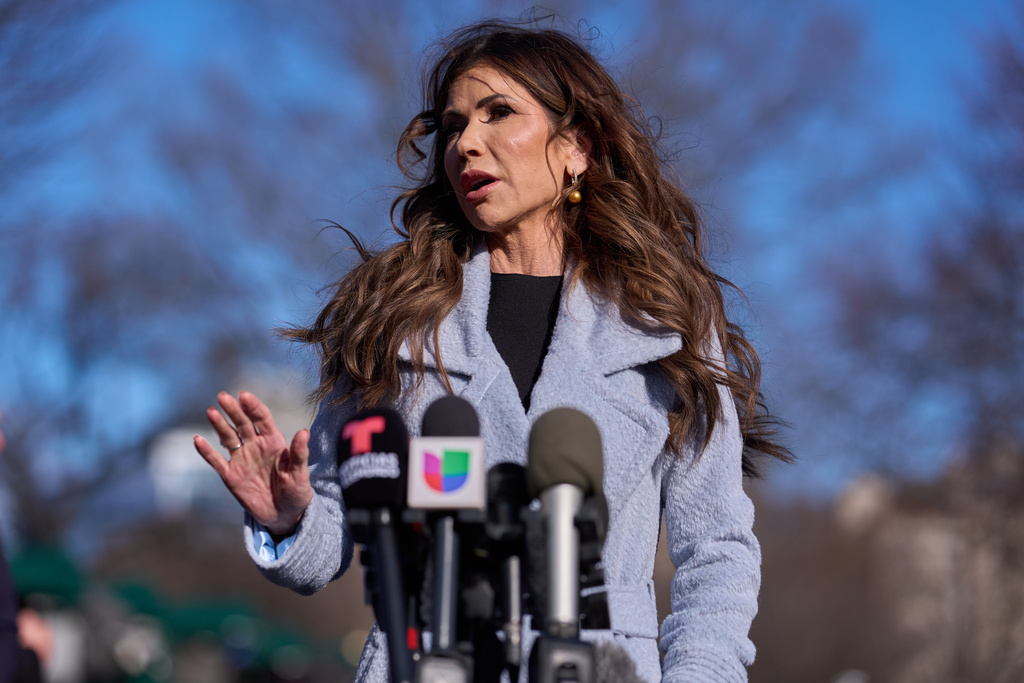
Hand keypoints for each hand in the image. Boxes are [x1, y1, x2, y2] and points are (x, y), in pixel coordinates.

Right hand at [194, 391, 312, 535]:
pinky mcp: (230, 475)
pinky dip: (206, 451)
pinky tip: (197, 440)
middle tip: (223, 397)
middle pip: (243, 424)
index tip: (244, 395)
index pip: (262, 419)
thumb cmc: (296, 491)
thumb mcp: (300, 474)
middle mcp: (255, 446)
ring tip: (211, 411)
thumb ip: (299, 454)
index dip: (253, 407)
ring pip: (228, 437)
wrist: (284, 515)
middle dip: (233, 410)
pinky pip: (216, 461)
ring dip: (219, 425)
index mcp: (274, 442)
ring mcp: (241, 459)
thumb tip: (303, 432)